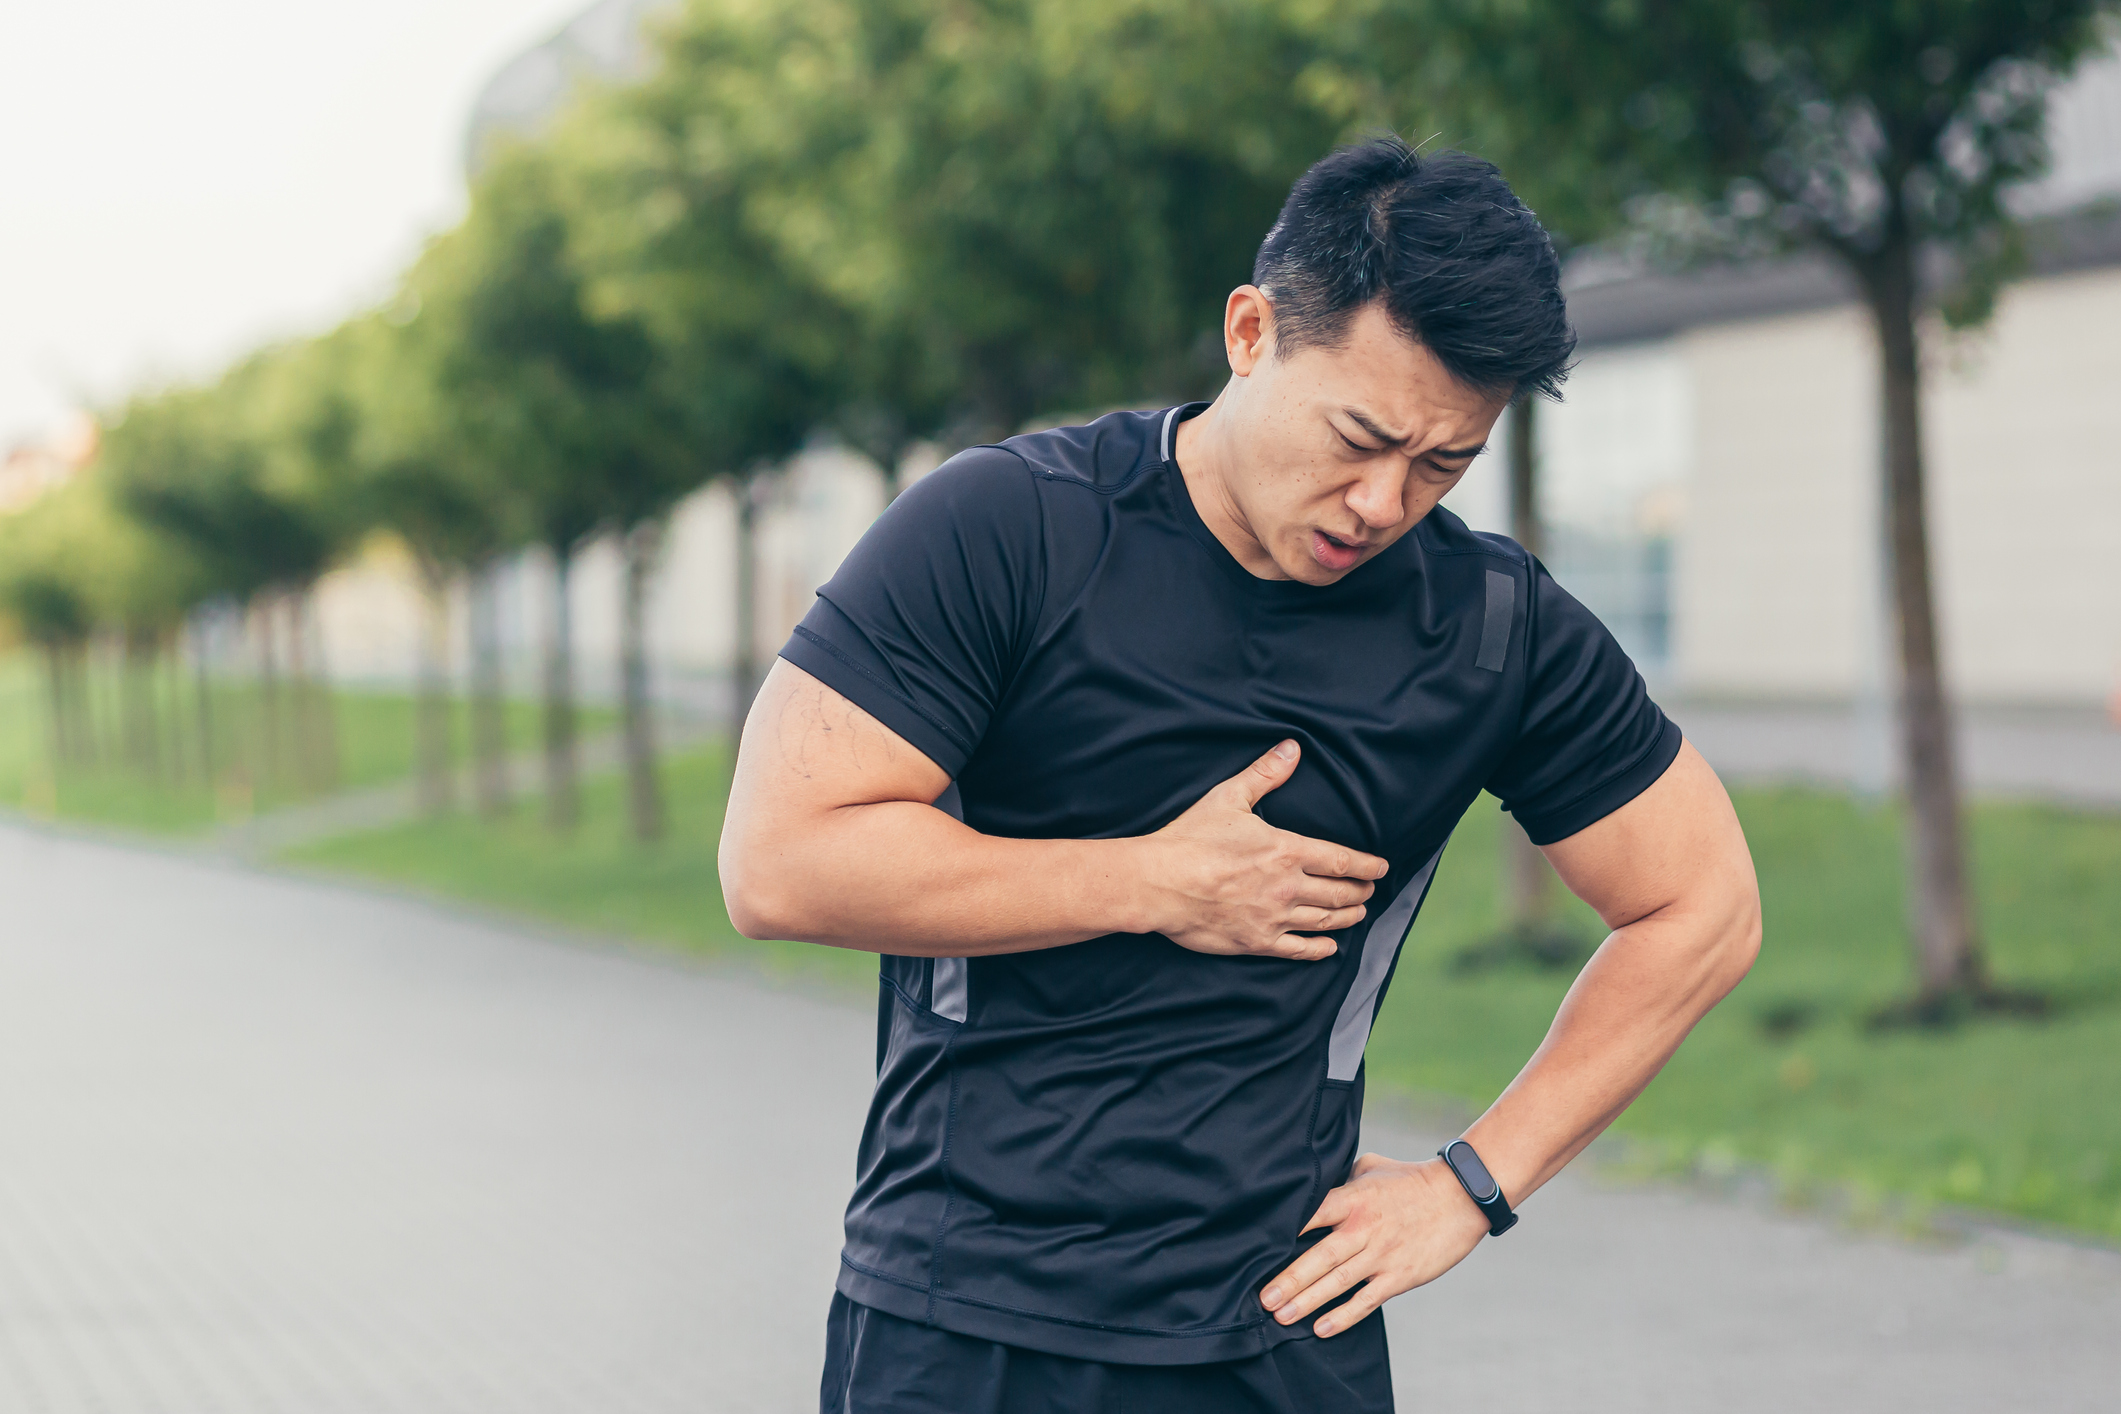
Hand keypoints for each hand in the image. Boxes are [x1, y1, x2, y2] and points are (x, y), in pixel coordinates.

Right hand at [1132, 741, 1388, 960]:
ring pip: (1325, 920)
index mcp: (1287, 850)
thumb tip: (1292, 749)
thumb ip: (1265, 774)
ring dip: (1348, 917)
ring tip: (1359, 913)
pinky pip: (1299, 949)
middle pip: (1339, 893)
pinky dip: (1320, 949)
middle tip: (1370, 890)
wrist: (1160, 882)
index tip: (1381, 867)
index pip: (1342, 860)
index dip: (1367, 865)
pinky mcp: (1257, 942)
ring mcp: (1274, 917)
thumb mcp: (1229, 797)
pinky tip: (1330, 947)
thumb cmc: (1191, 838)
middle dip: (1360, 891)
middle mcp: (1288, 886)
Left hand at [1260, 1153, 1490, 1336]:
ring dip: (1308, 1301)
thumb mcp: (1371, 1168)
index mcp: (1353, 1198)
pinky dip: (1344, 1316)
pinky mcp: (1400, 1276)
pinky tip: (1322, 1328)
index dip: (1285, 1230)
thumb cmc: (1412, 1179)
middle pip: (1319, 1257)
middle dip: (1289, 1279)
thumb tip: (1315, 1183)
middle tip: (1264, 1299)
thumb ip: (1342, 1178)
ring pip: (1338, 1282)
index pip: (1311, 1214)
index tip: (1258, 1245)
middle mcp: (1364, 1228)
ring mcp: (1382, 1254)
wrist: (1461, 1197)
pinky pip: (1367, 1300)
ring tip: (1282, 1316)